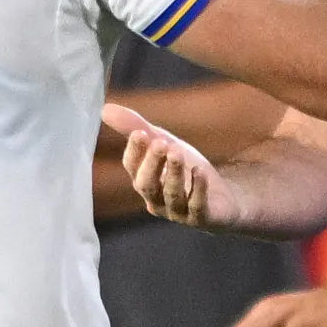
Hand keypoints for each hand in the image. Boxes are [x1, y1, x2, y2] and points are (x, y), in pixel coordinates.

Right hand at [100, 103, 242, 228]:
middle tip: (160, 143)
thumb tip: (105, 109)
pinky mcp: (201, 217)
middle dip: (152, 163)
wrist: (221, 193)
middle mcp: (155, 199)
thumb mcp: (162, 142)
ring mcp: (178, 211)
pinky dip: (198, 189)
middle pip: (146, 184)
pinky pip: (197, 207)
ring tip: (178, 152)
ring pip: (171, 195)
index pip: (132, 166)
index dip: (135, 151)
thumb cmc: (184, 167)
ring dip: (173, 173)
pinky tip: (200, 171)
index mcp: (143, 180)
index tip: (140, 132)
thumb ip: (135, 127)